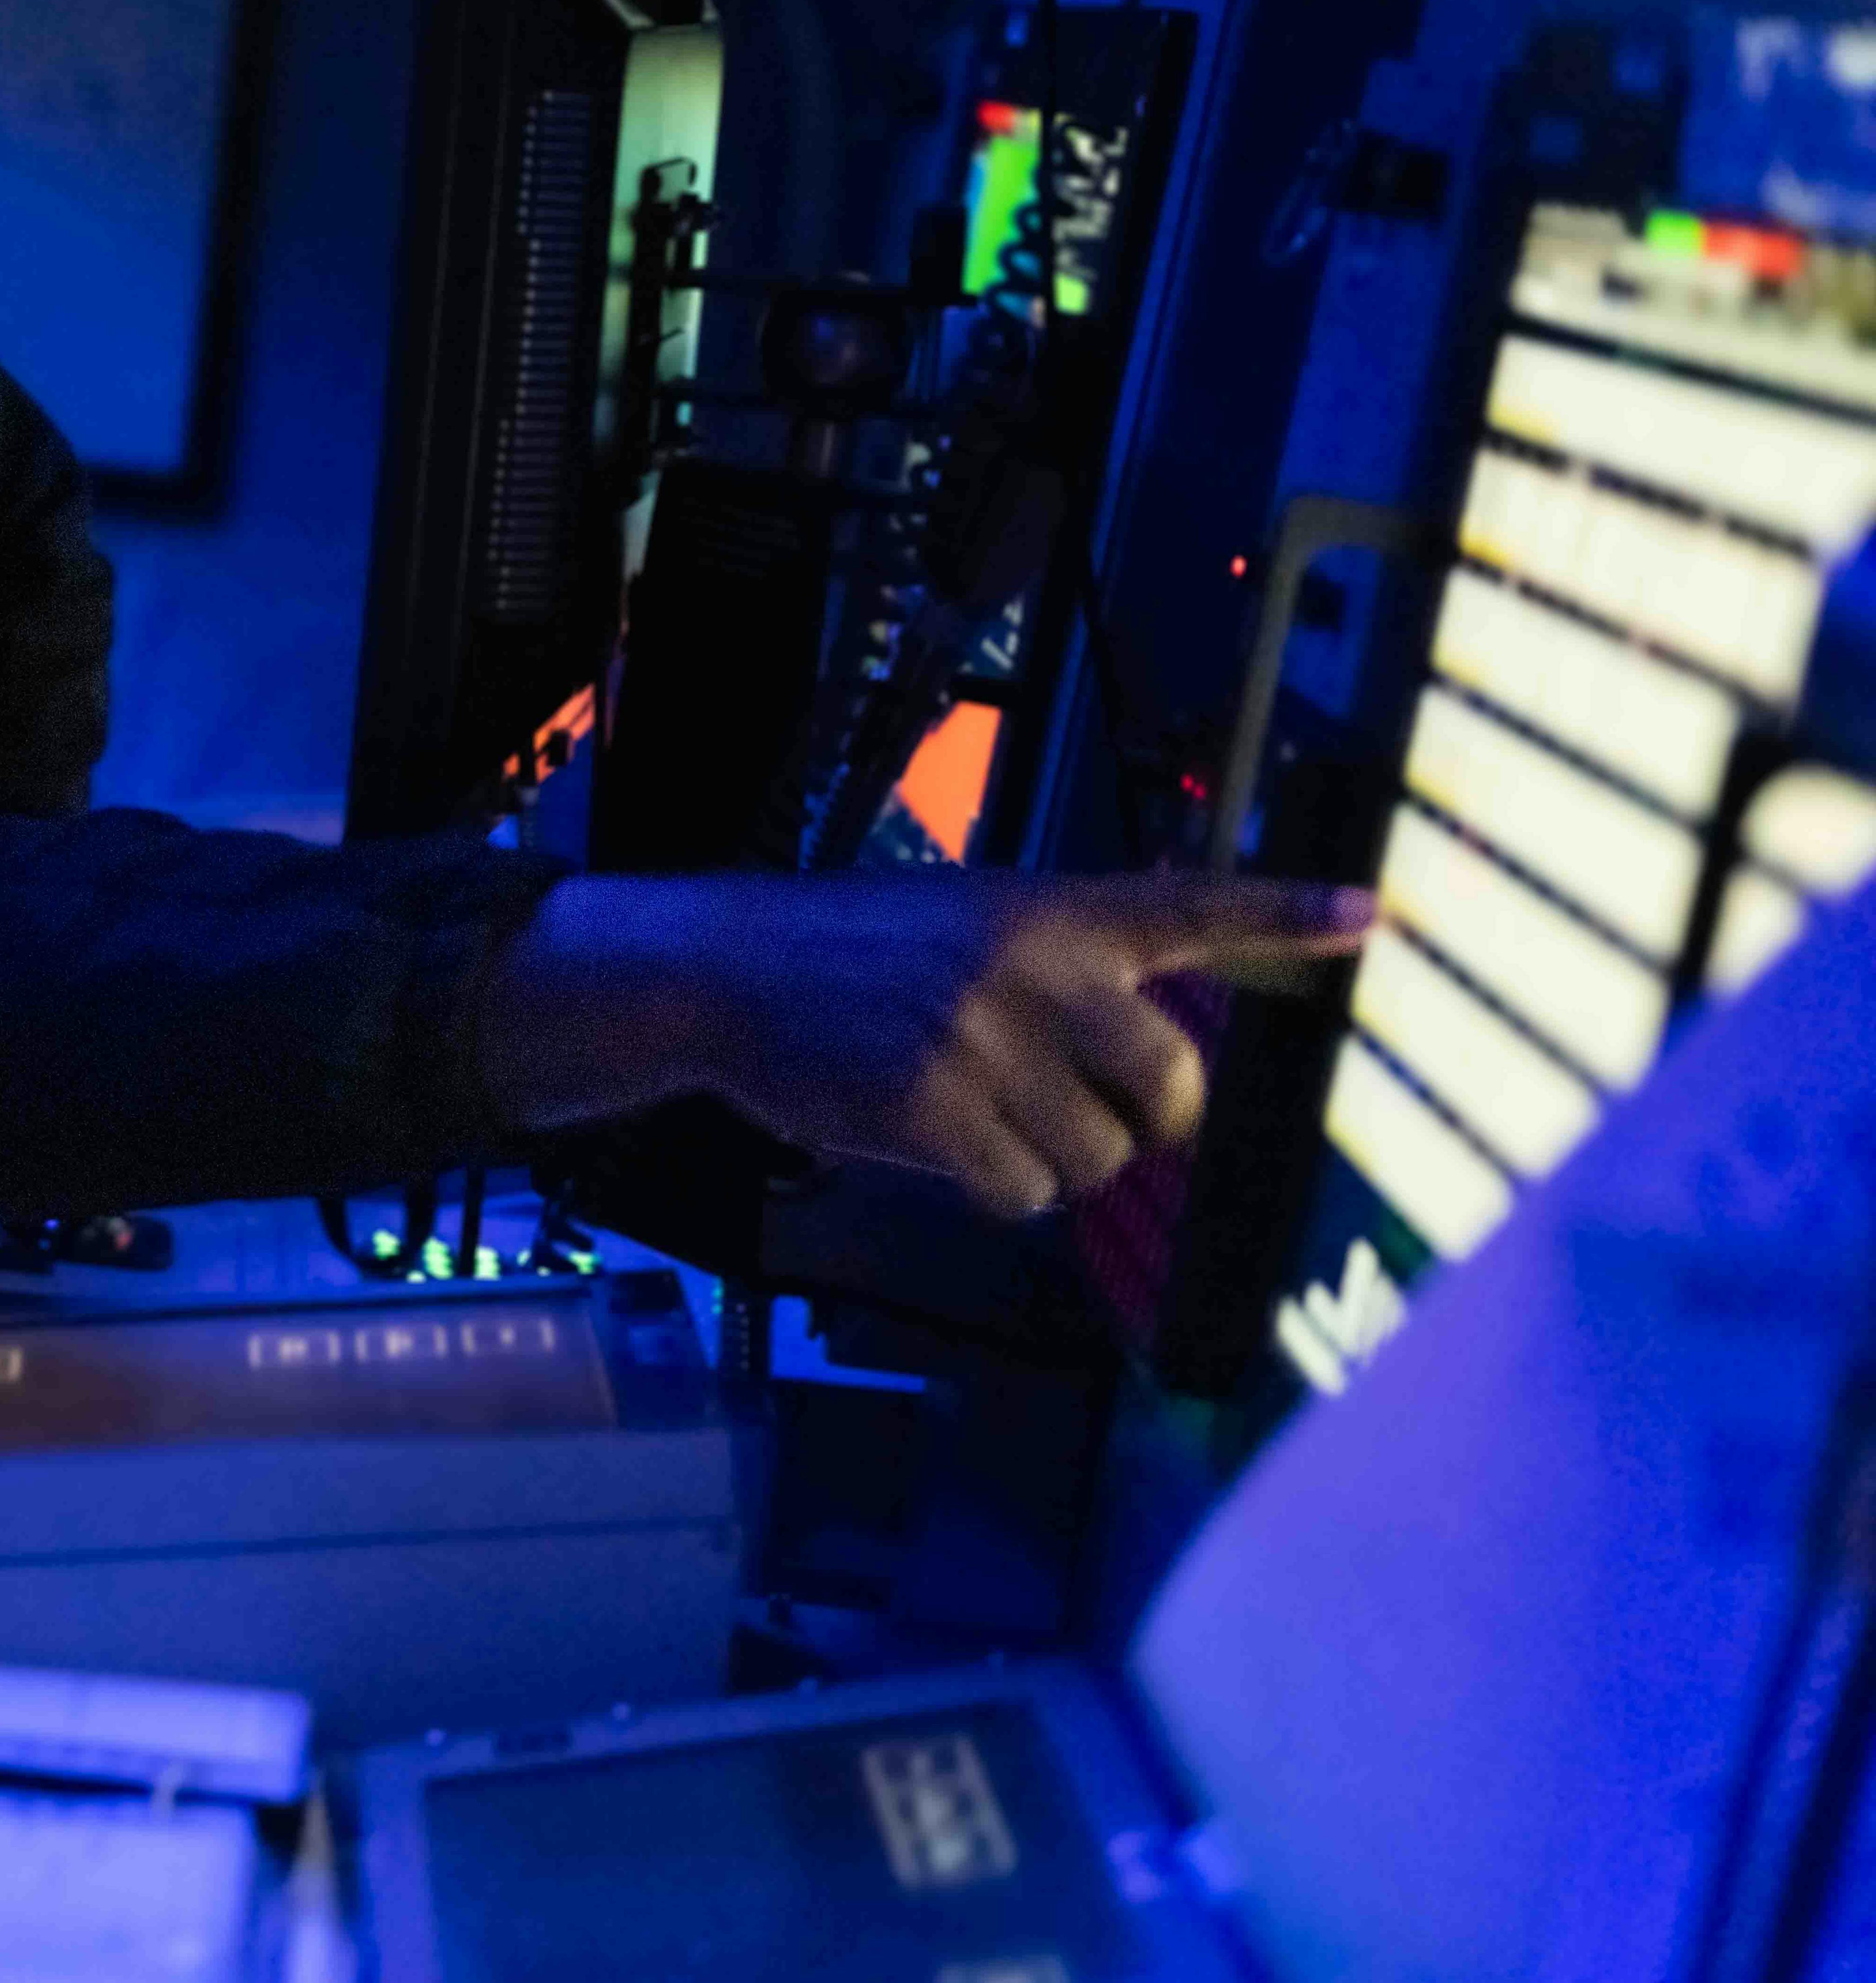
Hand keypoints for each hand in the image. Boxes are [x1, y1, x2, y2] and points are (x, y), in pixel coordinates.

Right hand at [479, 872, 1374, 1218]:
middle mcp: (1030, 967)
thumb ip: (1063, 963)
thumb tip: (1155, 1055)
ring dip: (1051, 1158)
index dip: (1287, 914)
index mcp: (1049, 910)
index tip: (1372, 917)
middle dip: (1142, 1118)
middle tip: (1082, 1107)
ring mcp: (980, 1038)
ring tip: (978, 1112)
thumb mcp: (966, 918)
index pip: (1193, 905)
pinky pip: (1020, 1192)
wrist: (726, 971)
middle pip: (1169, 1081)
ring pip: (1096, 1156)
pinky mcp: (931, 1106)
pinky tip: (936, 1138)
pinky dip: (990, 1185)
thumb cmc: (854, 954)